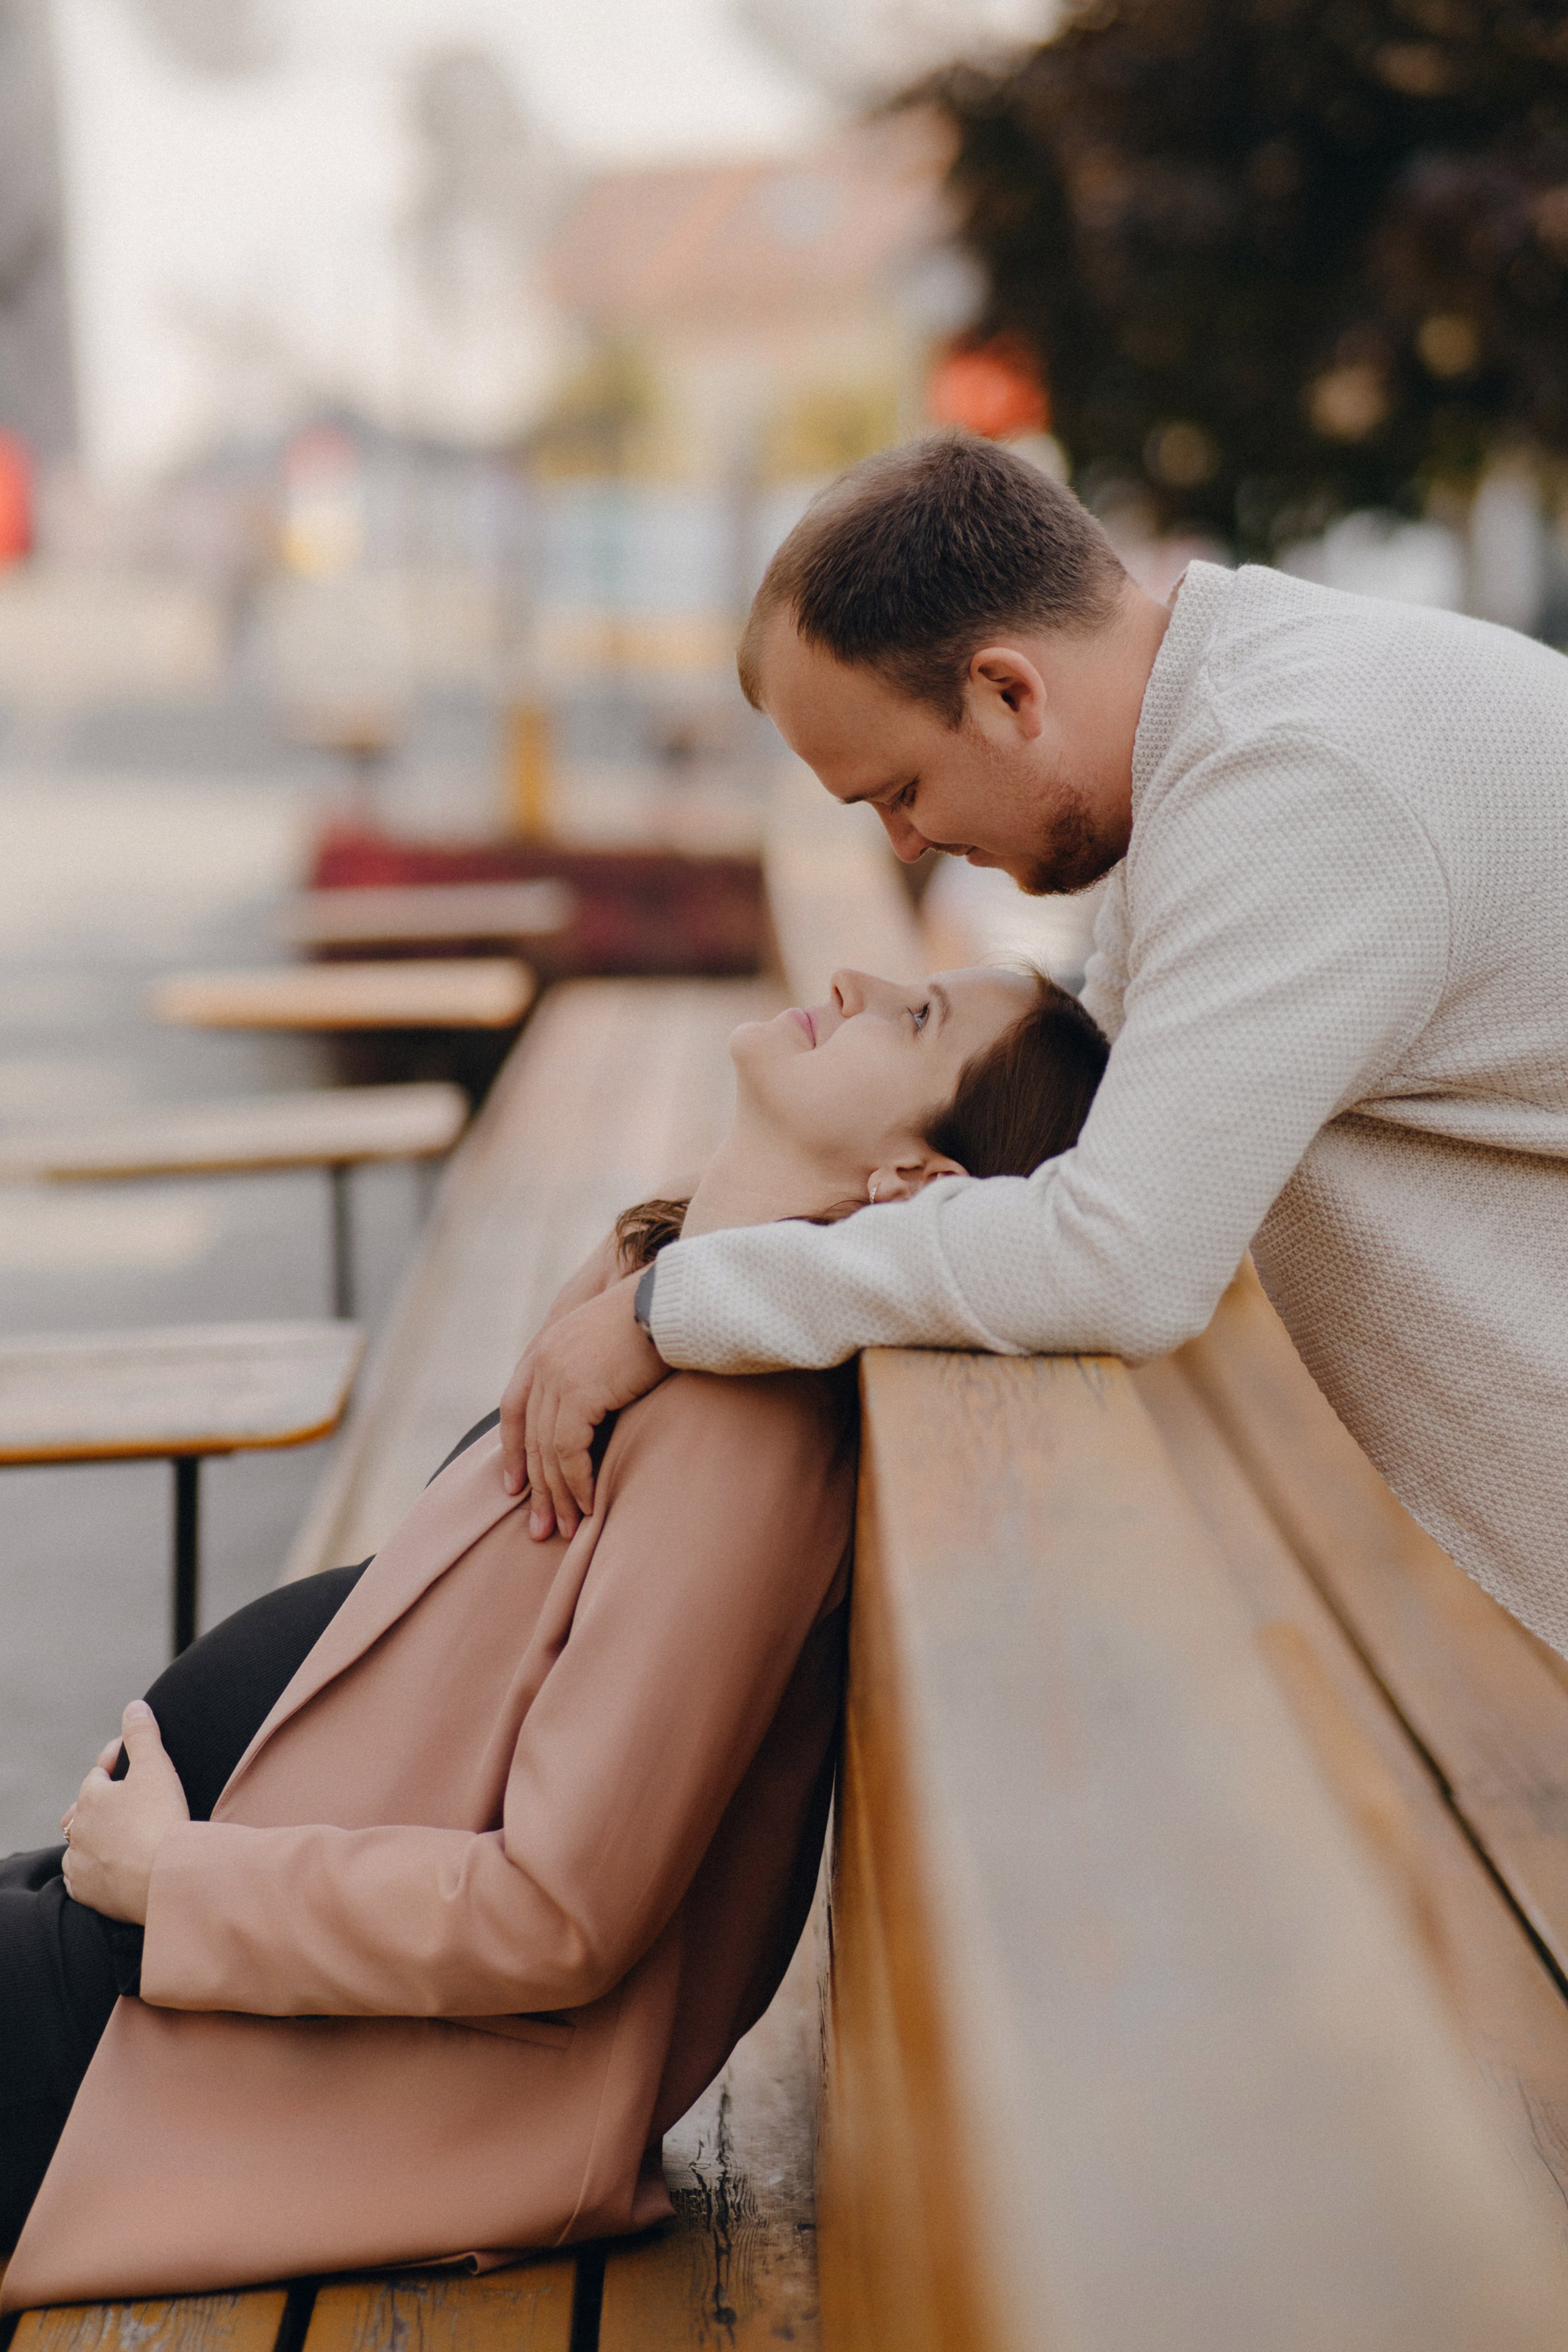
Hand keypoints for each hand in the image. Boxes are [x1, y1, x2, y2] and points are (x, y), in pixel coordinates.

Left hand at [61, 1700, 189, 1923]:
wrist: (163, 1878)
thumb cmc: (160, 1820)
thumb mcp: (156, 1767)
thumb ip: (143, 1734)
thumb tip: (134, 1706)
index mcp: (92, 1797)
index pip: (99, 1772)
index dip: (116, 1761)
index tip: (129, 1756)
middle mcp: (79, 1830)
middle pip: (84, 1810)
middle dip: (99, 1801)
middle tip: (120, 1798)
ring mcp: (81, 1863)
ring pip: (79, 1844)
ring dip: (92, 1837)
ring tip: (111, 1834)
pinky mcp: (88, 1891)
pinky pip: (82, 1877)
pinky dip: (91, 1869)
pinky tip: (104, 1866)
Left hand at [500, 1272, 666, 1537]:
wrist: (677, 1303)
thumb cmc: (659, 1322)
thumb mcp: (611, 1346)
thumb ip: (592, 1374)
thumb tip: (594, 1412)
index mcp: (548, 1347)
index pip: (516, 1407)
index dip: (513, 1450)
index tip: (516, 1487)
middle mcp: (544, 1360)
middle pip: (530, 1437)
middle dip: (536, 1488)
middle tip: (540, 1528)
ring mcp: (558, 1375)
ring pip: (547, 1451)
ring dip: (557, 1495)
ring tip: (565, 1529)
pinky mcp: (579, 1392)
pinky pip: (570, 1452)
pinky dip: (578, 1484)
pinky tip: (588, 1507)